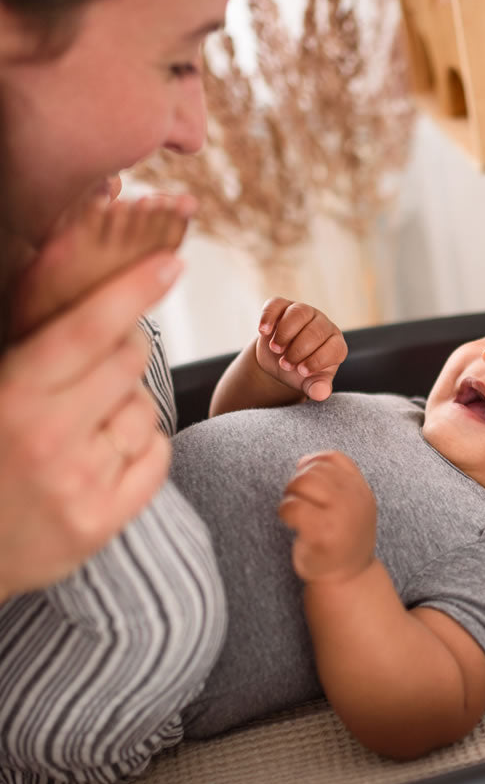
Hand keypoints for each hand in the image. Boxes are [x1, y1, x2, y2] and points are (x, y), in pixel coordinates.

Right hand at [0, 252, 181, 599]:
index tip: (170, 263)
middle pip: (128, 363)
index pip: (87, 330)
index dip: (131, 290)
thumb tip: (95, 300)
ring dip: (127, 407)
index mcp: (11, 398)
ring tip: (83, 427)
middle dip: (126, 348)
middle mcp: (46, 439)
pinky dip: (141, 448)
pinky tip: (102, 458)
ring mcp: (79, 483)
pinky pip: (156, 455)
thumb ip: (36, 352)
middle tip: (101, 360)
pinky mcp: (103, 520)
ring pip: (145, 410)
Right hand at [255, 298, 346, 401]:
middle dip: (298, 349)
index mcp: (335, 344)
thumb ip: (317, 387)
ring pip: (299, 313)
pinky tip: (263, 331)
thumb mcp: (309, 382)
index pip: (335, 348)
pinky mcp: (283, 306)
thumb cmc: (299, 371)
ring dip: (285, 332)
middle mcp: (323, 325)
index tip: (301, 371)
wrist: (278, 361)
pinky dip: (269, 316)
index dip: (318, 360)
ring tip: (276, 349)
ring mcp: (304, 312)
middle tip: (285, 364)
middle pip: (316, 331)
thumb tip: (321, 394)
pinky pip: (277, 304)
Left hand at [278, 452, 375, 583]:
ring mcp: (340, 516)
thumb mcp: (351, 506)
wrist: (348, 579)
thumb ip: (336, 480)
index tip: (306, 484)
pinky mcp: (322, 533)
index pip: (333, 458)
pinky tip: (290, 523)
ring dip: (290, 495)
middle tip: (295, 499)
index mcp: (361, 490)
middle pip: (314, 470)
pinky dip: (285, 512)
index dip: (312, 464)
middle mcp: (355, 500)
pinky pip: (294, 507)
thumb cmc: (342, 541)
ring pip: (304, 482)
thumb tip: (305, 459)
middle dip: (297, 481)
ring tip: (293, 511)